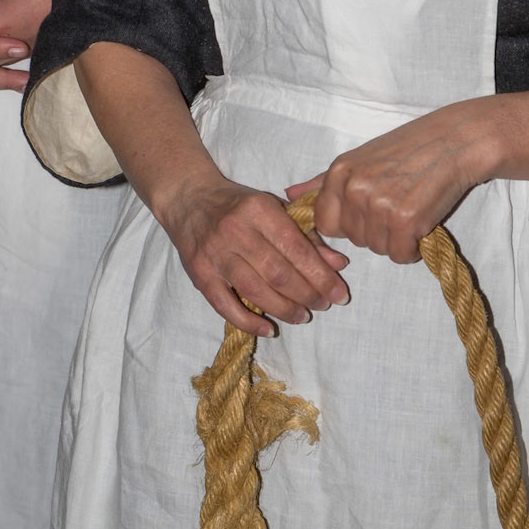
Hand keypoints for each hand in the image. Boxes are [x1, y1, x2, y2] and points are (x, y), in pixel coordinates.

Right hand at [160, 170, 350, 337]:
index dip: (321, 276)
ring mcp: (215, 254)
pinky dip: (249, 322)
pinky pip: (225, 306)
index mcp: (258, 210)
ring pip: (255, 291)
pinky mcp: (200, 274)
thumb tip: (338, 263)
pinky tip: (268, 329)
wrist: (189, 199)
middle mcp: (235, 231)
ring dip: (284, 309)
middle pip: (278, 273)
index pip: (296, 248)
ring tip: (302, 316)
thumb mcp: (273, 208)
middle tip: (322, 305)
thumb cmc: (237, 204)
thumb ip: (306, 235)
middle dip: (307, 294)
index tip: (339, 294)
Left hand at [288, 99, 497, 264]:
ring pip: (378, 249)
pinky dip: (413, 248)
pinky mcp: (405, 220)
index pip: (325, 223)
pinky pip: (401, 256)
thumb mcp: (359, 158)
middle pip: (354, 239)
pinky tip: (422, 223)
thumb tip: (289, 196)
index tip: (368, 214)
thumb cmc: (408, 149)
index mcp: (339, 172)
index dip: (348, 225)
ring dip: (396, 239)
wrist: (454, 141)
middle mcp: (353, 188)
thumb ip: (321, 182)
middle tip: (398, 203)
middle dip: (376, 231)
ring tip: (411, 208)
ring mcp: (378, 204)